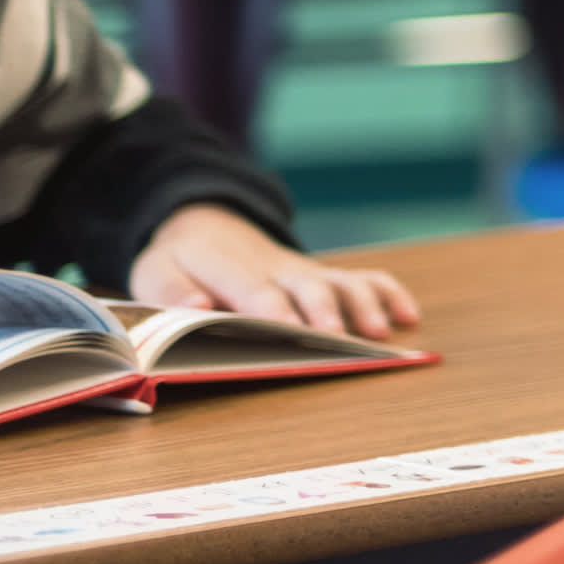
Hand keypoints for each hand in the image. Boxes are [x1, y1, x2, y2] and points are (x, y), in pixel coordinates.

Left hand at [130, 205, 418, 339]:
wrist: (206, 224)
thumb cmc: (181, 261)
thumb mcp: (155, 272)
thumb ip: (172, 291)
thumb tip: (197, 308)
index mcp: (229, 267)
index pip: (254, 290)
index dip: (272, 311)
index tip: (288, 330)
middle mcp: (276, 267)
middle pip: (306, 288)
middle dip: (323, 313)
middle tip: (336, 338)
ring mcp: (304, 271)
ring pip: (341, 283)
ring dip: (363, 306)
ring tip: (381, 334)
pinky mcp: (324, 276)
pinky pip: (364, 278)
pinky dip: (389, 294)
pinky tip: (408, 316)